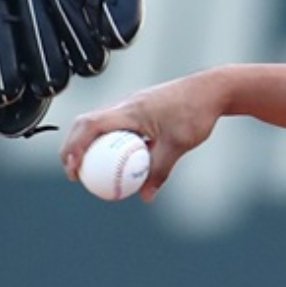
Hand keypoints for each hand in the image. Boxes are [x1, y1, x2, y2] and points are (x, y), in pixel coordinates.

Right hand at [60, 73, 223, 201]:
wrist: (212, 89)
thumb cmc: (196, 112)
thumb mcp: (178, 145)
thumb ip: (159, 171)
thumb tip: (145, 196)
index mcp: (130, 110)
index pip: (90, 125)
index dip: (74, 147)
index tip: (73, 169)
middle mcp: (126, 104)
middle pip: (86, 122)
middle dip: (73, 146)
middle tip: (74, 172)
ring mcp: (132, 104)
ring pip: (100, 122)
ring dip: (89, 142)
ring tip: (89, 168)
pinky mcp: (140, 107)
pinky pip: (116, 124)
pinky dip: (109, 139)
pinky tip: (118, 158)